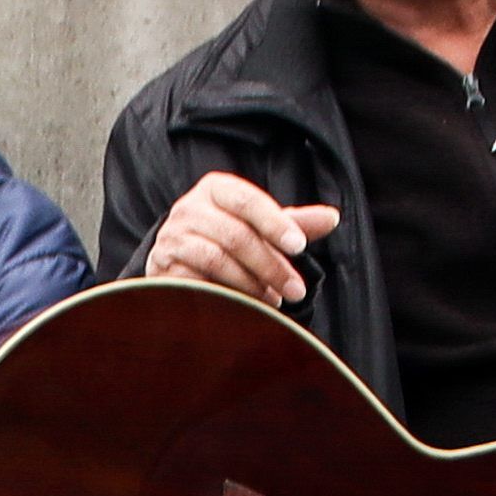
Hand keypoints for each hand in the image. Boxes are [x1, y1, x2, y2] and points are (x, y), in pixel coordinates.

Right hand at [144, 172, 341, 306]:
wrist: (177, 260)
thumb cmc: (228, 237)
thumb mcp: (260, 225)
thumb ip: (294, 222)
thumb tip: (333, 216)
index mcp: (216, 189)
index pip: (247, 200)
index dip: (275, 223)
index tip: (300, 247)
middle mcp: (189, 208)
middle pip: (235, 234)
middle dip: (271, 265)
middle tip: (296, 291)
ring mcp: (172, 237)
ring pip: (216, 259)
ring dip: (251, 283)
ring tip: (274, 300)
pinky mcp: (162, 267)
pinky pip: (197, 281)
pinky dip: (225, 294)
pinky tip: (244, 306)